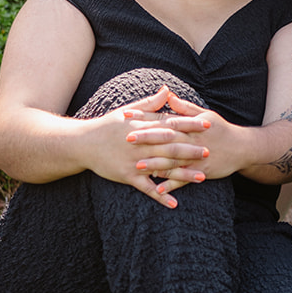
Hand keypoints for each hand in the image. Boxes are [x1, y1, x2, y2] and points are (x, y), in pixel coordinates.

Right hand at [89, 87, 212, 206]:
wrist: (82, 144)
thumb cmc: (106, 126)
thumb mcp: (128, 111)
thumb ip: (150, 103)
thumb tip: (168, 89)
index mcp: (143, 127)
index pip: (171, 124)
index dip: (191, 125)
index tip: (208, 124)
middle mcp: (141, 145)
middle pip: (170, 147)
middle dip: (191, 150)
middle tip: (209, 152)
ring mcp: (135, 162)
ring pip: (163, 169)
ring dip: (183, 174)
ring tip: (202, 177)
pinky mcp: (127, 176)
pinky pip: (147, 188)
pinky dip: (160, 196)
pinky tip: (174, 203)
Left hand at [118, 87, 248, 197]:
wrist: (243, 147)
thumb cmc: (222, 129)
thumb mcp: (205, 114)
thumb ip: (184, 107)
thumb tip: (167, 94)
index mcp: (190, 124)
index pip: (163, 118)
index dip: (145, 117)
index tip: (127, 116)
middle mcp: (192, 140)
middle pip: (166, 138)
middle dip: (147, 138)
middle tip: (127, 138)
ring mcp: (197, 157)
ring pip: (173, 160)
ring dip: (155, 163)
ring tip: (138, 166)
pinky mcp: (201, 172)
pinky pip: (184, 179)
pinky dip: (171, 184)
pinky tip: (158, 188)